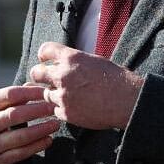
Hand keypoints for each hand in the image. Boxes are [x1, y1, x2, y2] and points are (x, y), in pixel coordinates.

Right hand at [0, 86, 57, 163]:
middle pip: (15, 115)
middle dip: (38, 110)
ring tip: (55, 124)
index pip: (8, 95)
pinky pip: (19, 154)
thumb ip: (8, 98)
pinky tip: (48, 140)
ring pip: (19, 136)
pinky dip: (36, 147)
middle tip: (54, 107)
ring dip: (41, 130)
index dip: (30, 92)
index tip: (46, 91)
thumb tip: (34, 86)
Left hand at [28, 41, 145, 129]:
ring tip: (68, 96)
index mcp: (72, 58)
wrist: (127, 101)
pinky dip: (63, 109)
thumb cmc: (117, 79)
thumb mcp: (95, 61)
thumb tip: (63, 64)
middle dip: (39, 76)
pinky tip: (76, 107)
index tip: (45, 60)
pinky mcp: (66, 112)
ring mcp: (63, 95)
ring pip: (45, 94)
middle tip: (45, 80)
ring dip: (54, 94)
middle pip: (36, 73)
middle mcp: (63, 75)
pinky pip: (55, 110)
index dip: (44, 55)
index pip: (46, 50)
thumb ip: (76, 62)